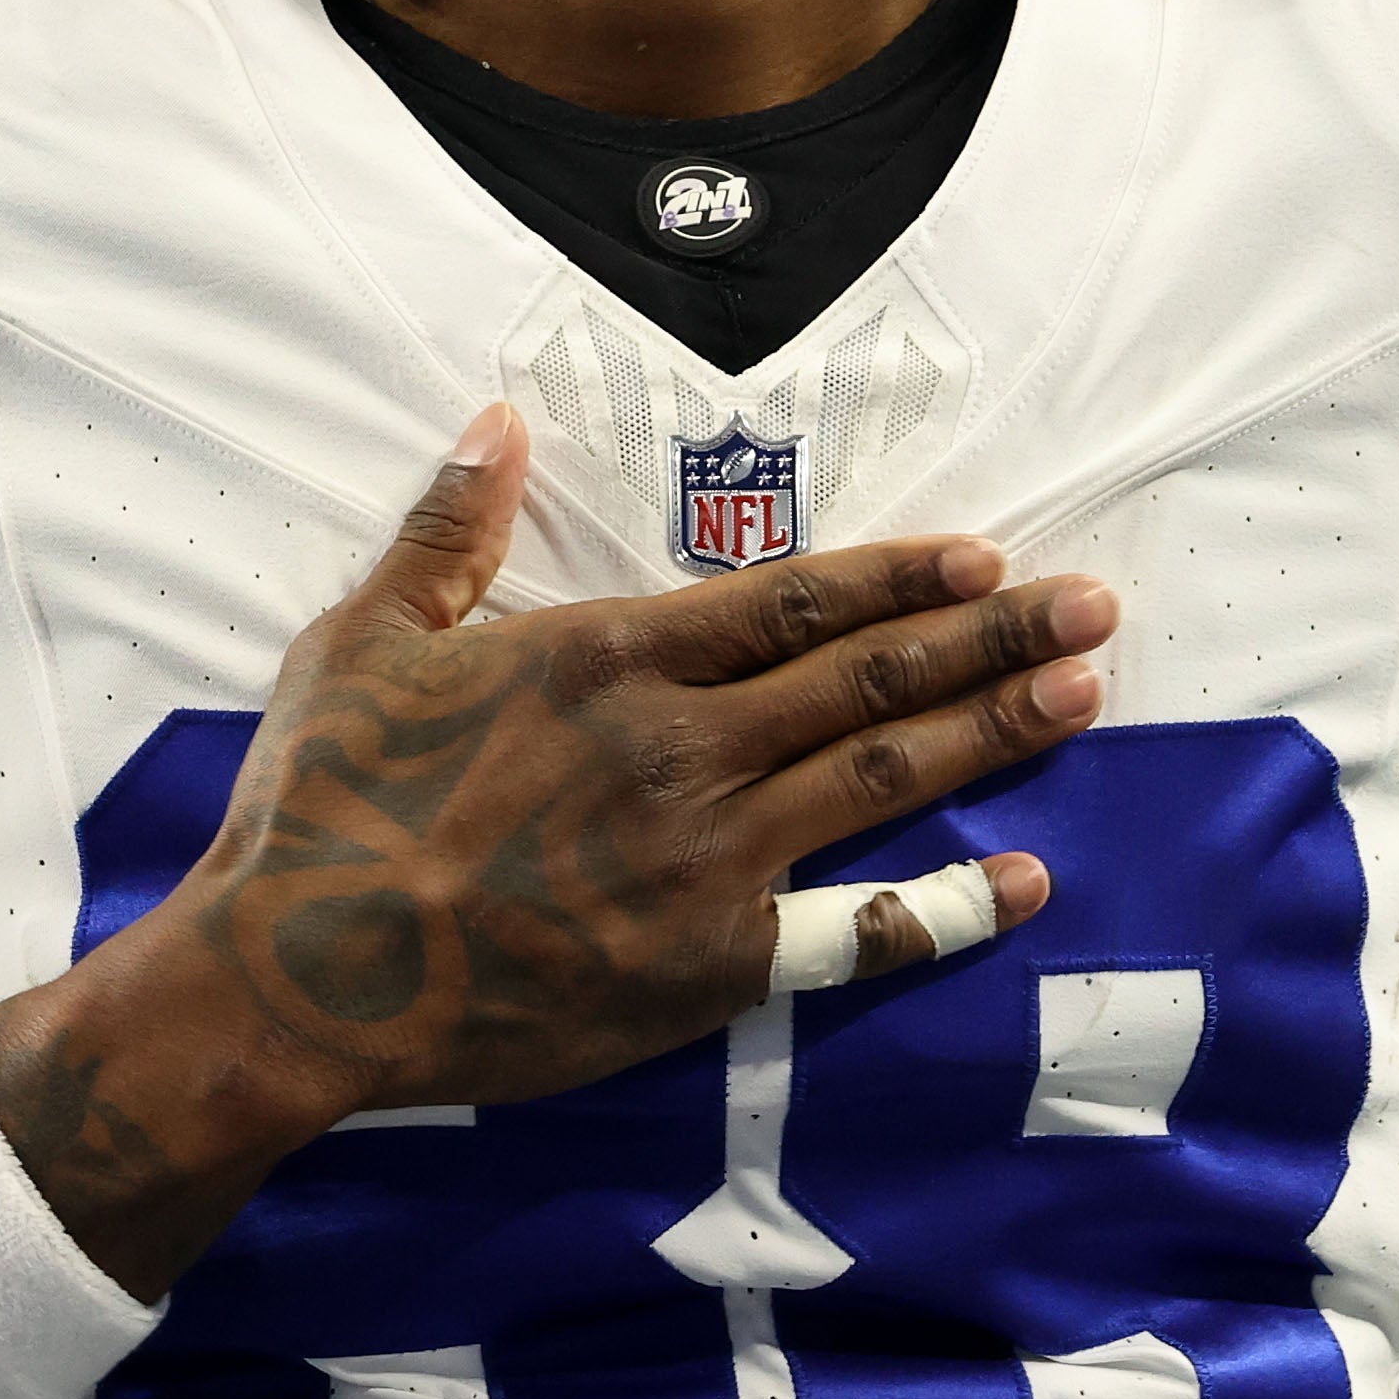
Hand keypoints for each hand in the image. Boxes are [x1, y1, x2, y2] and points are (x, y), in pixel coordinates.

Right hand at [172, 400, 1111, 1112]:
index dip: (903, 576)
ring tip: (1082, 694)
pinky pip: (856, 931)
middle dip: (993, 639)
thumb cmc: (323, 803)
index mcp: (611, 657)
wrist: (305, 977)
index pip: (797, 600)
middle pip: (869, 677)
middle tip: (1093, 608)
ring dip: (991, 733)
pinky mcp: (708, 966)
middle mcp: (682, 747)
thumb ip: (449, 526)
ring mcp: (706, 861)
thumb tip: (495, 421)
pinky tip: (1023, 882)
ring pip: (880, 778)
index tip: (987, 557)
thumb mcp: (365, 636)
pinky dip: (948, 907)